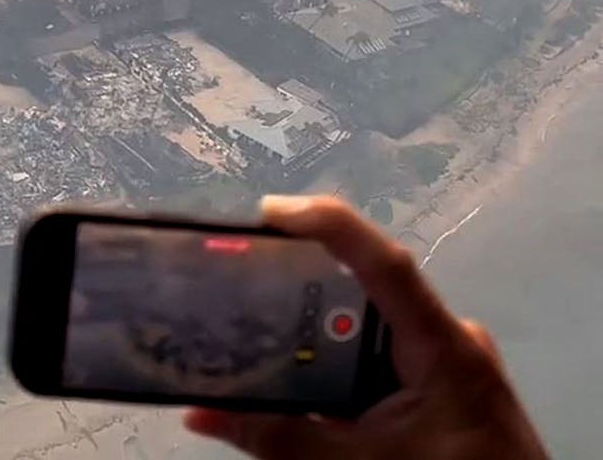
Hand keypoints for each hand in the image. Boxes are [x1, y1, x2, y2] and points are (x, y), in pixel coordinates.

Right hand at [183, 195, 546, 459]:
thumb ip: (278, 438)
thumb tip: (199, 412)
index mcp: (442, 347)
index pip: (385, 263)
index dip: (328, 224)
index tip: (269, 213)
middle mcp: (450, 339)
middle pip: (367, 290)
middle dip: (306, 285)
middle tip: (246, 284)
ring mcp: (450, 360)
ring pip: (371, 324)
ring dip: (323, 331)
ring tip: (266, 335)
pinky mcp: (444, 382)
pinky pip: (384, 354)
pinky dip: (343, 361)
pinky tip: (310, 381)